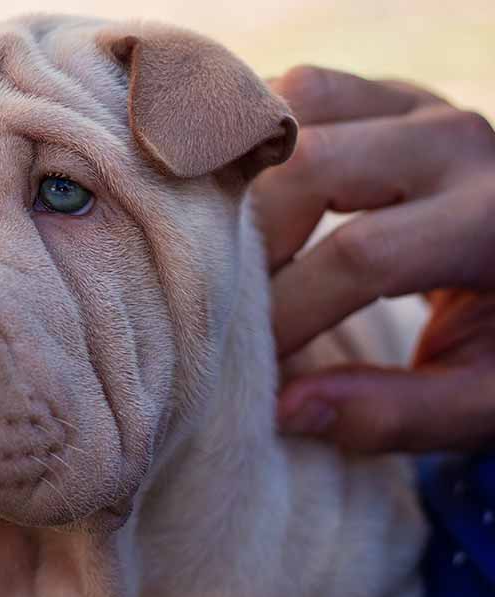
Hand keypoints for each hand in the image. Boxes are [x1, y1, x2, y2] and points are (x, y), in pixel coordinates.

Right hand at [254, 65, 494, 452]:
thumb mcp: (482, 400)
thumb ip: (393, 413)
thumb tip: (285, 409)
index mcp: (490, 220)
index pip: (361, 255)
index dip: (288, 312)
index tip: (254, 364)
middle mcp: (456, 142)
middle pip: (311, 163)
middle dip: (250, 238)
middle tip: (228, 300)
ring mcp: (418, 105)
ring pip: (295, 102)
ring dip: (242, 168)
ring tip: (222, 239)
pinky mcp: (385, 95)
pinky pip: (297, 90)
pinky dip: (252, 133)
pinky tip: (234, 192)